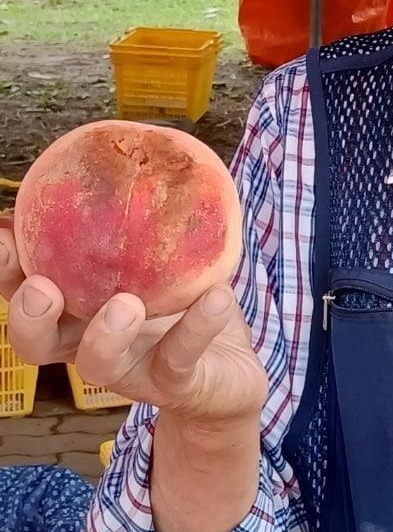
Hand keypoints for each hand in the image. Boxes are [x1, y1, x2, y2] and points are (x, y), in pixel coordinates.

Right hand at [0, 225, 265, 426]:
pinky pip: (181, 356)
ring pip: (99, 363)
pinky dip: (198, 325)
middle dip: (28, 317)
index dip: (6, 266)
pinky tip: (217, 295)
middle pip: (37, 342)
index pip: (25, 288)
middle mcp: (90, 342)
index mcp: (78, 307)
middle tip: (39, 288)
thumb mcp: (165, 254)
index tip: (3, 232)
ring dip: (106, 333)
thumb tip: (133, 148)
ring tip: (126, 303)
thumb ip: (145, 215)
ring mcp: (131, 369)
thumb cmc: (186, 302)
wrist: (231, 375)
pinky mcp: (176, 383)